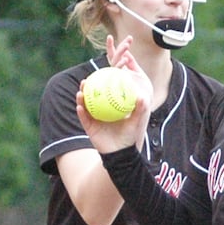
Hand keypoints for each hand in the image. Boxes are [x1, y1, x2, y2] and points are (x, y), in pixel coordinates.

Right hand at [76, 36, 152, 151]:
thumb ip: (140, 109)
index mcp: (111, 106)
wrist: (121, 153)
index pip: (107, 91)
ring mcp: (94, 117)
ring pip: (85, 103)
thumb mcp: (136, 121)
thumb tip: (143, 96)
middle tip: (89, 77)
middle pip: (93, 95)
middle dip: (89, 85)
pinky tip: (80, 105)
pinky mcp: (89, 126)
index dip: (104, 81)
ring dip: (82, 95)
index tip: (104, 71)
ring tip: (82, 88)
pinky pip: (84, 117)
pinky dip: (82, 111)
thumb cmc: (130, 136)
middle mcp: (101, 110)